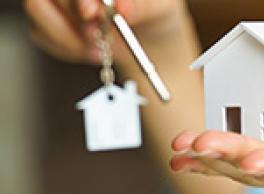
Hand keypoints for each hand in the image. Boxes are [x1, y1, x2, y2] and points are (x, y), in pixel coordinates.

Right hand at [24, 0, 178, 63]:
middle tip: (95, 35)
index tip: (90, 12)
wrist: (149, 37)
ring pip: (37, 11)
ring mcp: (59, 2)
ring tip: (98, 49)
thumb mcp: (158, 9)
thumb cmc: (154, 14)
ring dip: (67, 37)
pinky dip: (68, 49)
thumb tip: (120, 6)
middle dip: (72, 17)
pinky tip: (92, 52)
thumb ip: (141, 6)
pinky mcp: (50, 21)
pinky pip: (42, 35)